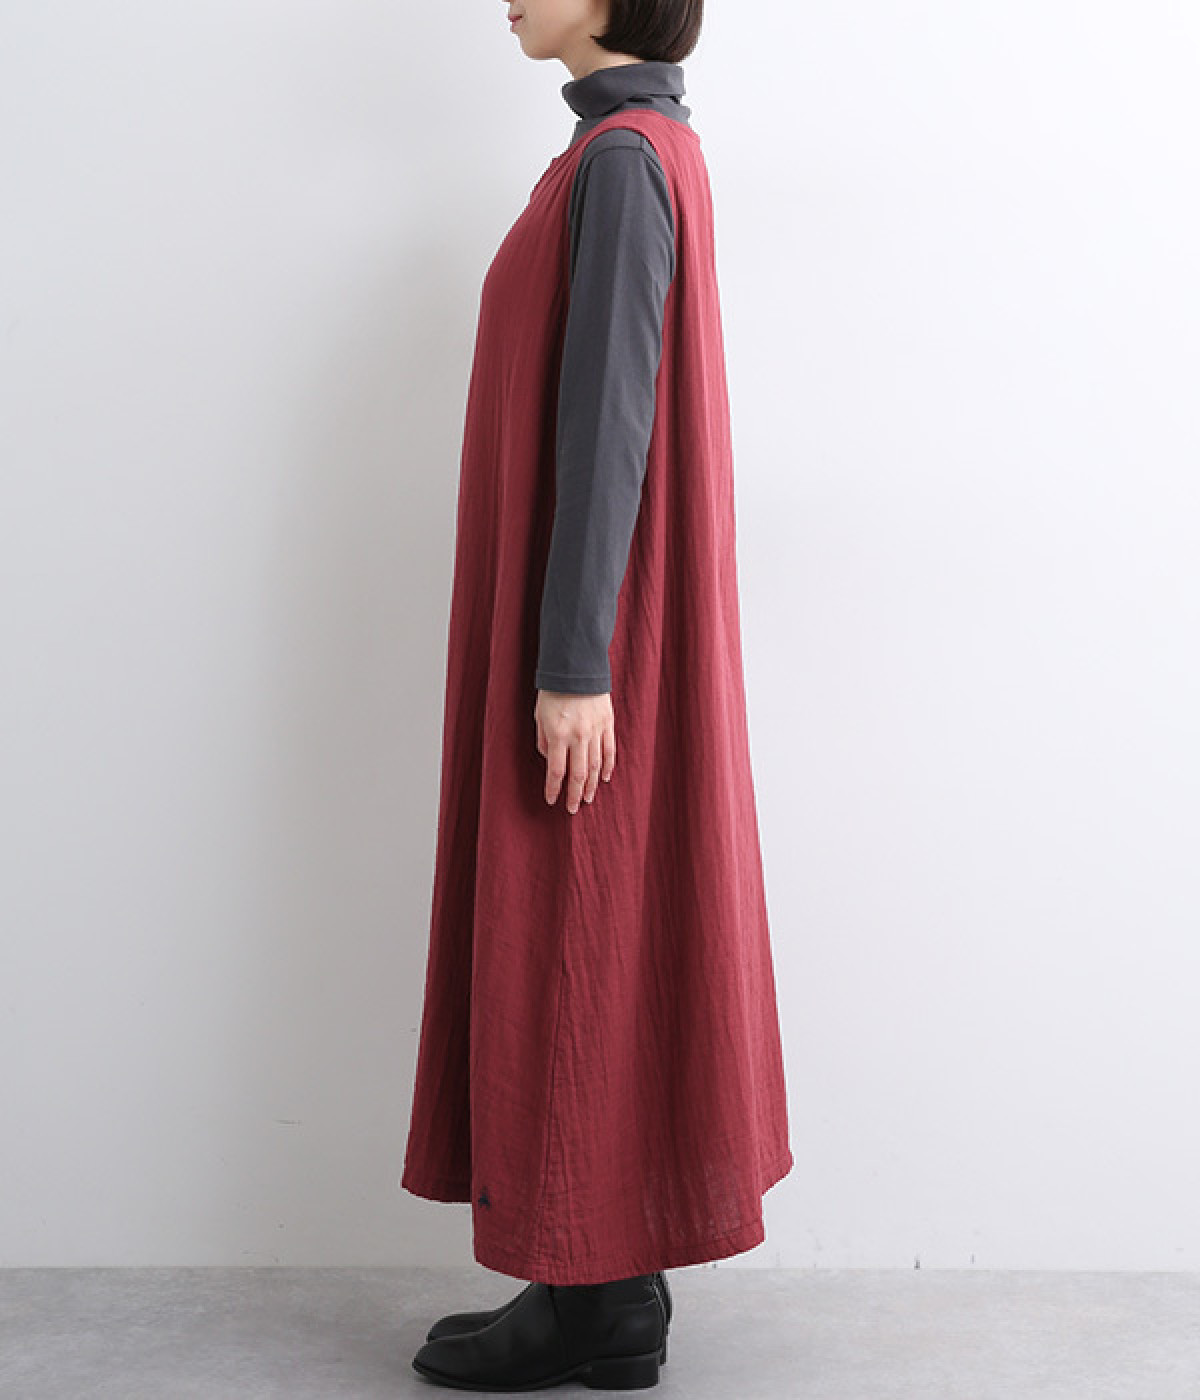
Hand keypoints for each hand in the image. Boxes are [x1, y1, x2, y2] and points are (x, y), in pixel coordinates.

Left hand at [533, 689, 615, 812]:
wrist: (576, 668)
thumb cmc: (552, 692)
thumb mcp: (539, 716)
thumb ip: (543, 742)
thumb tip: (551, 762)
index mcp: (558, 735)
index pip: (556, 771)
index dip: (553, 789)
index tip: (551, 801)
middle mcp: (578, 736)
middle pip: (578, 774)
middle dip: (574, 795)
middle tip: (572, 808)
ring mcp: (595, 731)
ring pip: (595, 766)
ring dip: (591, 785)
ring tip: (587, 799)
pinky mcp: (607, 724)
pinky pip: (609, 751)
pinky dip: (607, 767)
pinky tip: (604, 778)